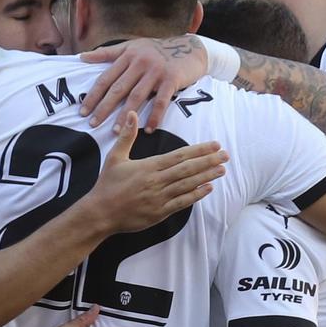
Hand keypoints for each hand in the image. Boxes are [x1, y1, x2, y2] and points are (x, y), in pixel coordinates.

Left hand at [78, 36, 207, 128]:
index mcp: (128, 56)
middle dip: (104, 108)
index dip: (93, 95)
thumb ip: (107, 53)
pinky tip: (148, 129)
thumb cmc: (157, 50)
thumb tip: (82, 57)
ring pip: (137, 96)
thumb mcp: (132, 47)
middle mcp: (140, 62)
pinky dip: (154, 116)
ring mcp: (156, 71)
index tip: (83, 111)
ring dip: (125, 115)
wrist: (192, 48)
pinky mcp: (172, 79)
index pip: (106, 78)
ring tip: (116, 131)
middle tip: (93, 124)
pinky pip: (161, 101)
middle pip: (118, 88)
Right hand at [83, 111, 226, 231]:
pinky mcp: (160, 212)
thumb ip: (127, 136)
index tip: (214, 144)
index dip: (199, 150)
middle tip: (225, 155)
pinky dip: (196, 195)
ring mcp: (160, 198)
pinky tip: (208, 188)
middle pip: (189, 169)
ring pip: (188, 184)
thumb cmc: (107, 185)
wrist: (100, 213)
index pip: (180, 155)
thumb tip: (132, 113)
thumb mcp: (115, 157)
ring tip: (221, 169)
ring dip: (207, 176)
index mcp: (149, 167)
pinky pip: (182, 202)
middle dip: (209, 161)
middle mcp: (157, 181)